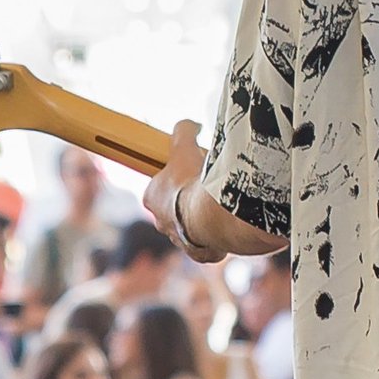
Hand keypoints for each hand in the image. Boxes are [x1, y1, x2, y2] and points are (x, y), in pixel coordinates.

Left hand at [145, 120, 216, 264]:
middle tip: (207, 188)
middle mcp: (161, 222)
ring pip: (191, 229)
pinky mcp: (200, 253)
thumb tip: (190, 125)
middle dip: (188, 201)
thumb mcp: (184, 148)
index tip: (187, 174)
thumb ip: (183, 131)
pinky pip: (209, 245)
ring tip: (221, 207)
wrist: (212, 216)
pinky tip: (227, 226)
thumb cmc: (192, 183)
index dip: (173, 180)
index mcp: (151, 198)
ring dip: (204, 220)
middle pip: (173, 210)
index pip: (157, 188)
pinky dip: (218, 237)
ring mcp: (180, 240)